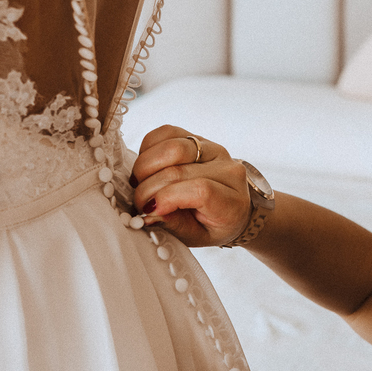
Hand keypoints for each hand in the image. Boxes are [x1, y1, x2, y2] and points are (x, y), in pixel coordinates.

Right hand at [131, 126, 252, 247]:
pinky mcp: (198, 138)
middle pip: (179, 168)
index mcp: (232, 202)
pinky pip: (168, 132)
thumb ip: (175, 226)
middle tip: (140, 202)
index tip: (148, 210)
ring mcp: (214, 149)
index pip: (200, 190)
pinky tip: (147, 167)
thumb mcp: (197, 238)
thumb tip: (149, 213)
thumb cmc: (214, 226)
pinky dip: (149, 148)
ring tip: (140, 183)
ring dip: (145, 166)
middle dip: (149, 186)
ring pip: (172, 145)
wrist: (231, 208)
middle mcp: (227, 170)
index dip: (167, 198)